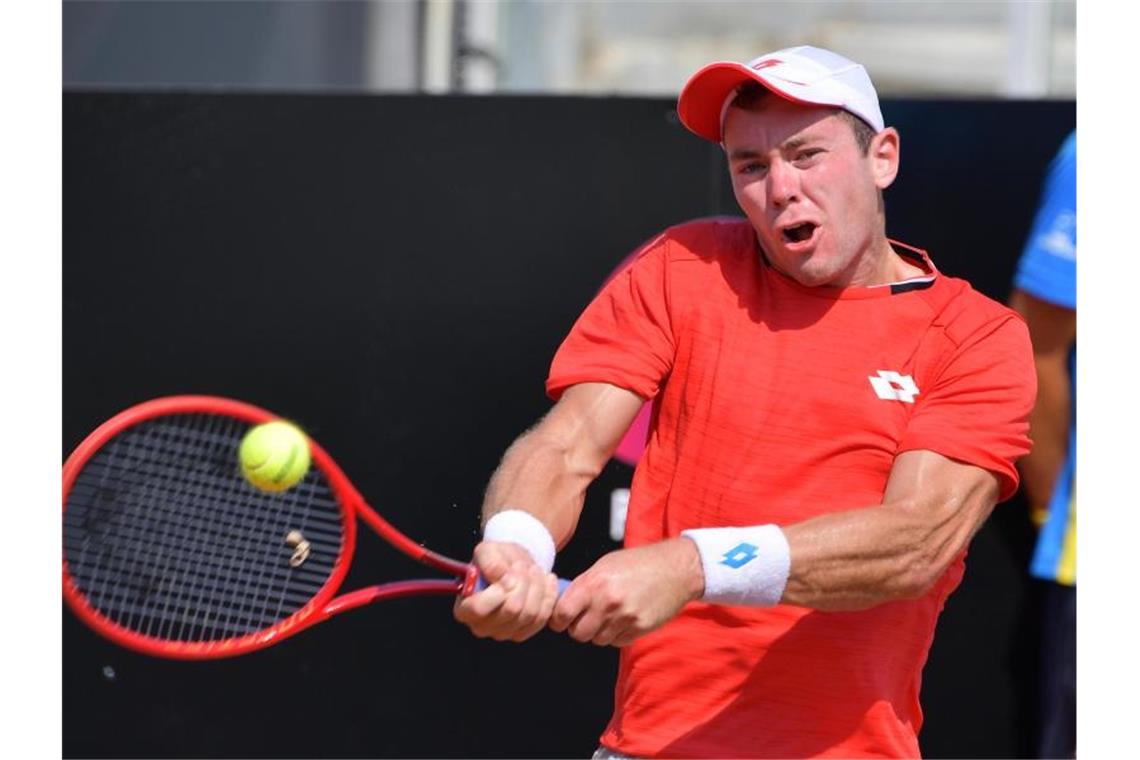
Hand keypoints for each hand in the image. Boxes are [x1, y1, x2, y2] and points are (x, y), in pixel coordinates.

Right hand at [453, 540, 558, 641]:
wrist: (511, 567)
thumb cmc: (495, 560)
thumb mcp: (488, 550)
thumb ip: (490, 561)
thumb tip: (500, 576)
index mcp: (465, 608)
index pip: (479, 609)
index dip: (497, 591)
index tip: (507, 573)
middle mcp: (481, 626)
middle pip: (511, 610)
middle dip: (522, 582)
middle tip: (522, 565)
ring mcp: (503, 633)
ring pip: (530, 613)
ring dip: (537, 587)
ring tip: (534, 569)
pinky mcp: (523, 633)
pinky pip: (543, 617)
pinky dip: (548, 596)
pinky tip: (547, 580)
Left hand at [549, 538, 703, 647]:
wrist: (675, 569)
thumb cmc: (638, 563)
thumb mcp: (605, 565)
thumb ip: (583, 584)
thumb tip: (563, 603)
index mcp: (594, 583)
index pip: (562, 613)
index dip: (558, 619)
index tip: (560, 619)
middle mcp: (607, 602)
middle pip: (578, 633)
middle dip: (578, 628)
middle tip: (586, 618)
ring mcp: (624, 618)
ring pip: (597, 640)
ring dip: (599, 632)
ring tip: (610, 615)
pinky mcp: (639, 629)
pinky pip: (616, 642)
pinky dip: (617, 634)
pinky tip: (625, 618)